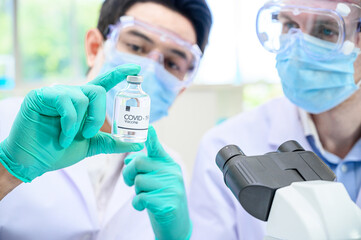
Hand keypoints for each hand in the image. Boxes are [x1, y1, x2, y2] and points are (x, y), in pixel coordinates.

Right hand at [0, 64, 143, 182]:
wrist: (33, 162)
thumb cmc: (59, 151)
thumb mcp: (91, 145)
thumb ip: (112, 142)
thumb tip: (138, 143)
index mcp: (84, 103)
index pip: (103, 83)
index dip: (119, 73)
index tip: (136, 67)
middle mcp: (72, 94)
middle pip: (97, 90)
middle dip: (98, 115)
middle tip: (88, 134)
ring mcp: (56, 93)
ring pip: (82, 97)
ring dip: (79, 124)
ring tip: (68, 138)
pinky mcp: (41, 96)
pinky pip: (65, 102)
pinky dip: (68, 124)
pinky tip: (62, 137)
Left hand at [123, 126, 191, 239]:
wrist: (176, 225)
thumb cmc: (162, 199)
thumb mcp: (154, 181)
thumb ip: (143, 169)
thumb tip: (127, 160)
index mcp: (169, 164)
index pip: (157, 147)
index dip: (151, 137)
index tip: (149, 126)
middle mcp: (172, 171)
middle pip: (139, 162)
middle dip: (129, 173)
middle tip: (130, 183)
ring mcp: (171, 186)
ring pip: (139, 181)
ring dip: (136, 192)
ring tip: (146, 197)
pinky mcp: (167, 201)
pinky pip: (140, 198)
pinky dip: (138, 205)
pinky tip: (145, 207)